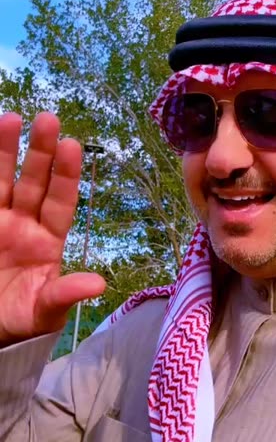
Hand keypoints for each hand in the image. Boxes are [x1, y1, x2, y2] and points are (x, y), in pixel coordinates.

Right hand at [0, 112, 105, 343]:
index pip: (60, 203)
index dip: (66, 176)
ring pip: (2, 181)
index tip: (72, 146)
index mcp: (47, 243)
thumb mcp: (42, 313)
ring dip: (6, 151)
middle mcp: (24, 226)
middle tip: (47, 118)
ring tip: (11, 118)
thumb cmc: (19, 323)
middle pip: (33, 183)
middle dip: (40, 152)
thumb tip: (99, 284)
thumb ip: (64, 295)